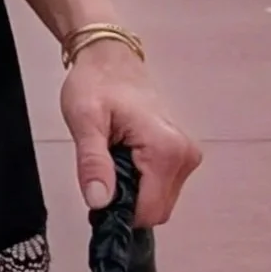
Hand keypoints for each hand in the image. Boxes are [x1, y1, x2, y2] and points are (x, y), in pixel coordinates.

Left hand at [60, 41, 200, 227]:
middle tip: (101, 167)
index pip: (149, 211)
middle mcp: (184, 156)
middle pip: (155, 210)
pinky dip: (138, 182)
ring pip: (157, 201)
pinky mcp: (179, 155)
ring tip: (112, 156)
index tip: (97, 189)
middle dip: (125, 200)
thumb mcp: (84, 121)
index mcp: (166, 150)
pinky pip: (159, 187)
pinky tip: (123, 156)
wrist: (109, 59)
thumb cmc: (96, 83)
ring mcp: (185, 156)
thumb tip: (99, 201)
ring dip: (131, 190)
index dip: (119, 211)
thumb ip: (93, 163)